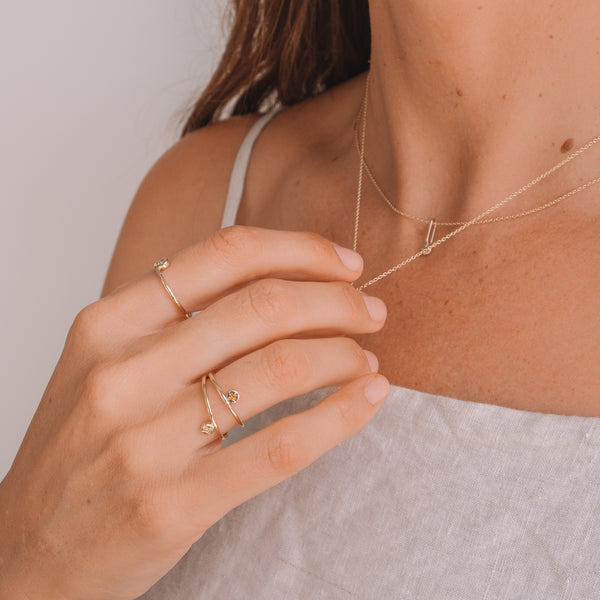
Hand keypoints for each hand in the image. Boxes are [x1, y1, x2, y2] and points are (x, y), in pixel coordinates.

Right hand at [0, 225, 387, 599]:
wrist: (28, 550)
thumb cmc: (82, 447)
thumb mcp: (108, 362)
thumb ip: (179, 320)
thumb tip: (281, 284)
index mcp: (109, 324)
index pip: (225, 255)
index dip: (301, 250)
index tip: (345, 264)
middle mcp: (124, 371)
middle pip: (264, 306)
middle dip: (339, 303)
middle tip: (370, 312)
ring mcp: (145, 440)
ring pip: (282, 368)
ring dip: (345, 355)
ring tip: (367, 360)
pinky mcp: (174, 504)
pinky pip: (282, 446)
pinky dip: (342, 415)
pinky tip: (368, 399)